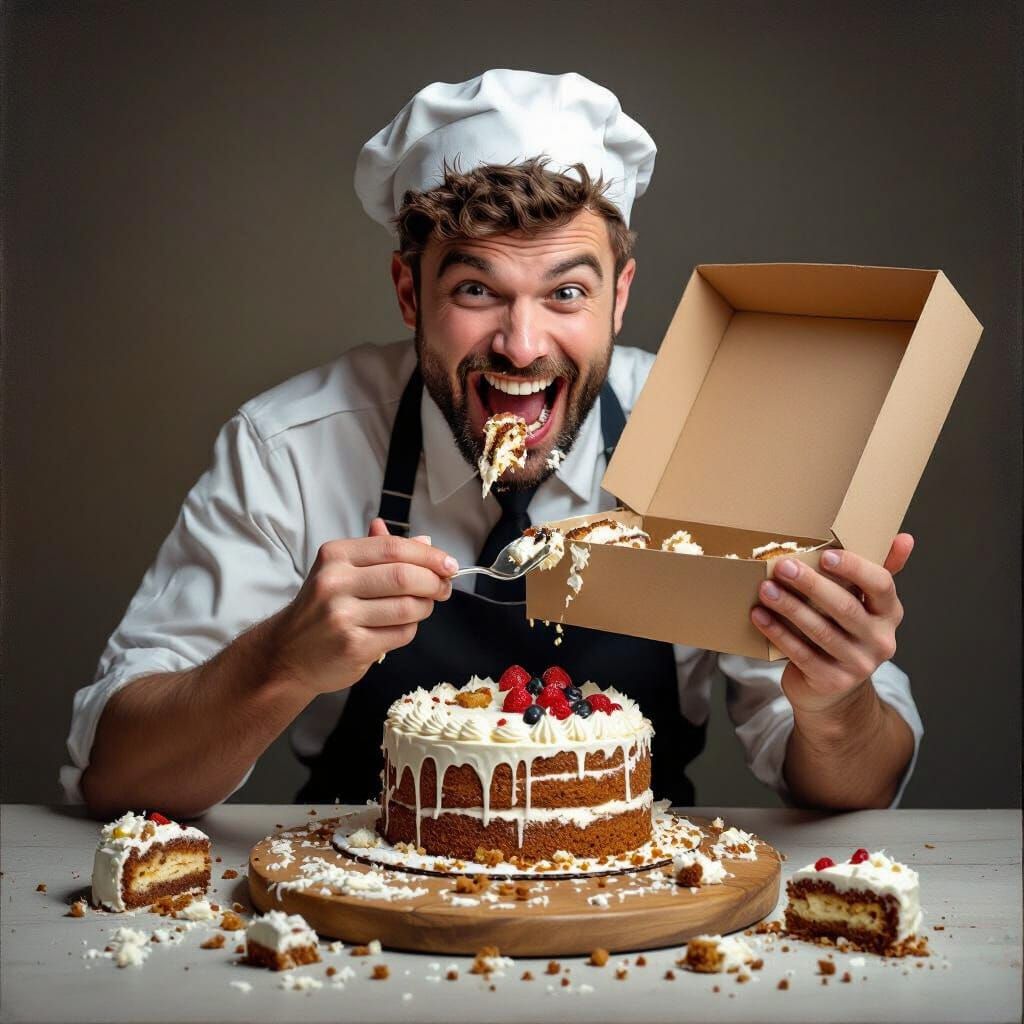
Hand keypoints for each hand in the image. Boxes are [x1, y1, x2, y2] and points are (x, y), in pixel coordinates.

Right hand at [266, 519, 455, 695]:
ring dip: (425, 607)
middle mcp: (335, 583)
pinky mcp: (353, 646)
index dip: (429, 556)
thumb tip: (426, 543)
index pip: (394, 548)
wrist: (286, 653)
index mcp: (335, 556)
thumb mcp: (341, 571)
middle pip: (404, 576)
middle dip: (434, 582)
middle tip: (444, 587)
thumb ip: (381, 553)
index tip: (449, 564)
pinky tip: (401, 627)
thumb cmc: (321, 609)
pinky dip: (410, 629)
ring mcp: (342, 617)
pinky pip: (401, 634)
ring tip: (422, 607)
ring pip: (408, 607)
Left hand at [750, 534, 913, 714]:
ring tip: (765, 589)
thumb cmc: (845, 634)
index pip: (881, 585)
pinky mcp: (831, 681)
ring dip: (790, 607)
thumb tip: (905, 538)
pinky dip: (778, 633)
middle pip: (845, 608)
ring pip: (820, 631)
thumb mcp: (865, 605)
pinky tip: (760, 616)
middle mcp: (880, 640)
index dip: (855, 568)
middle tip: (783, 566)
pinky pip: (801, 654)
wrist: (833, 691)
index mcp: (889, 614)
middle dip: (811, 585)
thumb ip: (877, 572)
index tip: (825, 555)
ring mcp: (858, 664)